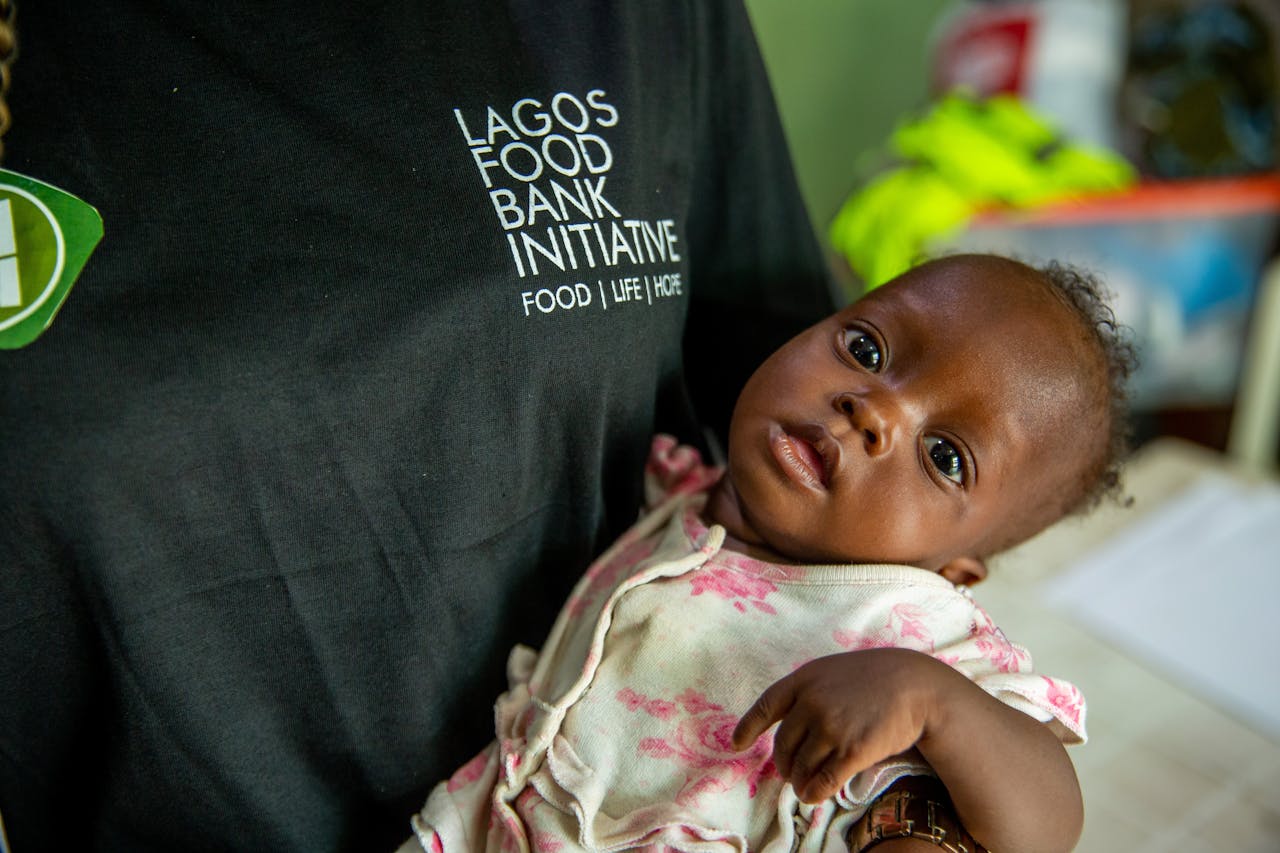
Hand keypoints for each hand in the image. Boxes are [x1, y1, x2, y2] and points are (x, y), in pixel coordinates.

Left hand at [731, 649, 943, 802]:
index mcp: (804, 679)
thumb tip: (790, 725)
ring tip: (801, 787)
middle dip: (783, 764)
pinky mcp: (852, 750)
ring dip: (798, 781)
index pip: (766, 706)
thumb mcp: (834, 671)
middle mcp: (812, 703)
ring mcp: (831, 727)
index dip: (748, 727)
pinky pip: (823, 779)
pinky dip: (814, 792)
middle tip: (788, 773)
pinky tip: (813, 796)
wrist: (916, 686)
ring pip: (801, 765)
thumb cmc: (876, 677)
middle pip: (784, 744)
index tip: (737, 744)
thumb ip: (809, 691)